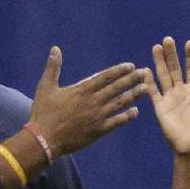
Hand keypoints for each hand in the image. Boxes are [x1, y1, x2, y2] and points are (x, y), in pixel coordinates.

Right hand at [28, 46, 146, 156]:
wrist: (44, 140)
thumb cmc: (43, 113)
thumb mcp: (45, 87)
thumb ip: (53, 67)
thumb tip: (55, 48)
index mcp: (82, 90)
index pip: (105, 77)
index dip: (119, 71)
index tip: (131, 65)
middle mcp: (93, 101)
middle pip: (116, 88)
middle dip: (132, 79)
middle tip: (146, 73)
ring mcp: (97, 117)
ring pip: (119, 103)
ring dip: (133, 95)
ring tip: (146, 88)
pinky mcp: (98, 131)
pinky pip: (116, 122)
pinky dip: (126, 116)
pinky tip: (136, 111)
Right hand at [147, 37, 189, 154]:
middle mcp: (182, 92)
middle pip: (175, 68)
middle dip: (172, 54)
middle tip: (168, 39)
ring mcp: (170, 99)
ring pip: (164, 76)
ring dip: (159, 62)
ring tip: (156, 47)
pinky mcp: (161, 108)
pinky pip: (154, 93)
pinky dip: (149, 82)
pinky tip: (146, 70)